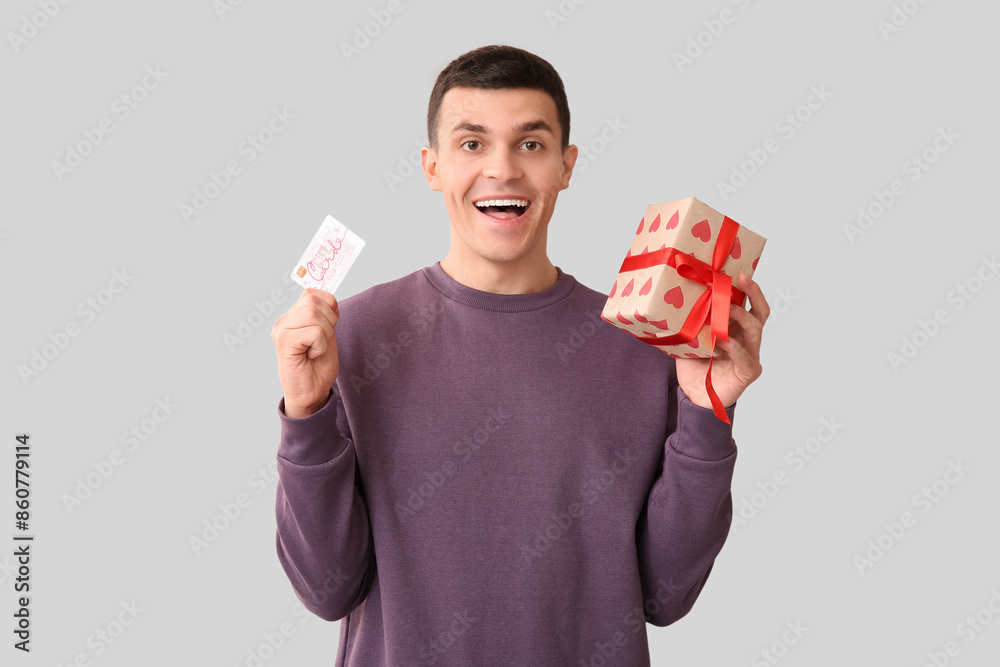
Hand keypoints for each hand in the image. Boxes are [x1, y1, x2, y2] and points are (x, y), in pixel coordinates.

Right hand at [271, 288, 340, 418]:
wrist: (311, 393)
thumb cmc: (318, 367)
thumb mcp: (327, 334)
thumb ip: (325, 315)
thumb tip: (329, 297)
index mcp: (292, 317)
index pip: (312, 293)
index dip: (329, 307)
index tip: (328, 328)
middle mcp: (283, 321)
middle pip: (314, 301)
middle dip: (328, 321)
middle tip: (321, 342)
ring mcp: (281, 331)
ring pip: (314, 314)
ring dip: (324, 335)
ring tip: (315, 349)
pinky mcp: (284, 342)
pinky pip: (314, 332)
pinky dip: (320, 345)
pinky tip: (311, 356)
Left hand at [675, 274, 768, 409]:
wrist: (694, 397)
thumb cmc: (693, 366)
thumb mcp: (690, 338)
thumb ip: (691, 321)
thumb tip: (676, 296)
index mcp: (736, 329)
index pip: (749, 304)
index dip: (748, 289)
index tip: (738, 272)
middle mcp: (747, 340)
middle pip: (759, 312)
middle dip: (753, 293)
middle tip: (742, 279)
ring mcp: (751, 355)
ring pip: (755, 329)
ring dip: (740, 316)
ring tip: (727, 308)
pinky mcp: (748, 372)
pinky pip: (744, 355)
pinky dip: (733, 346)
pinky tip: (721, 339)